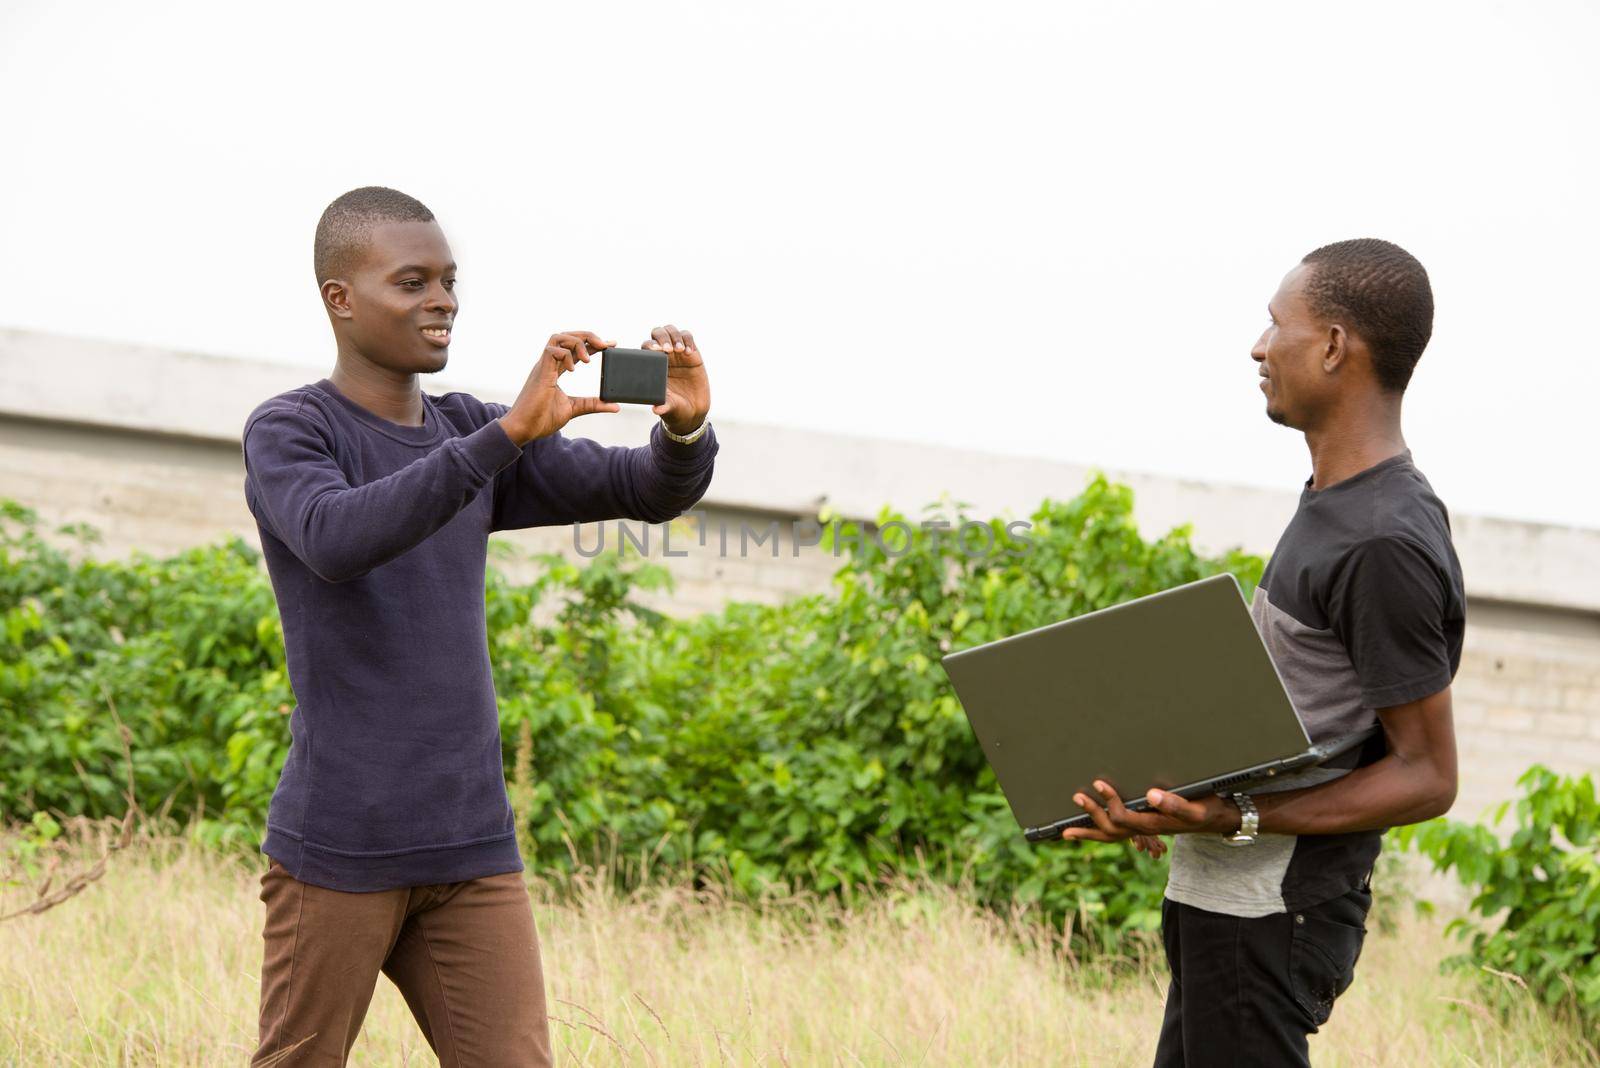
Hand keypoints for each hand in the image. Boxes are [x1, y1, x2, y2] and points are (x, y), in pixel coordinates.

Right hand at [499, 331, 620, 445]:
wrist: (523, 429)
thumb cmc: (541, 419)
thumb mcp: (573, 409)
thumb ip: (592, 404)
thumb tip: (614, 406)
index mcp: (554, 370)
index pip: (574, 350)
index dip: (592, 344)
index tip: (610, 345)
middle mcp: (548, 364)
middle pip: (566, 336)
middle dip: (587, 336)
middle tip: (605, 345)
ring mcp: (543, 366)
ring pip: (558, 337)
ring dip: (577, 342)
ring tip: (589, 358)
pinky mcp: (540, 372)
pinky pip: (552, 350)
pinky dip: (566, 355)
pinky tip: (573, 369)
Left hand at [642, 324, 710, 434]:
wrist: (693, 410)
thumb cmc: (676, 408)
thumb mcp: (670, 408)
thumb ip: (664, 406)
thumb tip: (656, 409)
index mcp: (652, 365)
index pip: (646, 347)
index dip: (650, 345)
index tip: (657, 351)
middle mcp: (663, 355)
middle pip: (658, 333)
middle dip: (662, 337)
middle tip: (668, 350)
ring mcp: (678, 352)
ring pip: (672, 331)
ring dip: (675, 336)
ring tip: (680, 350)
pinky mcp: (692, 353)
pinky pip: (688, 337)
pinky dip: (688, 340)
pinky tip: (690, 352)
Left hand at [1059, 780, 1238, 846]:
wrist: (1218, 819)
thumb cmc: (1208, 810)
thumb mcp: (1196, 807)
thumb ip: (1175, 803)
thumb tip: (1149, 795)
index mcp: (1155, 824)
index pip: (1124, 818)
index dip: (1109, 802)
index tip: (1099, 784)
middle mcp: (1146, 830)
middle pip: (1111, 831)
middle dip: (1092, 816)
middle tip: (1076, 797)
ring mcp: (1144, 831)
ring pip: (1112, 837)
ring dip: (1090, 830)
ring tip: (1067, 830)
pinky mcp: (1145, 827)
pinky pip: (1118, 834)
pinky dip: (1100, 833)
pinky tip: (1089, 827)